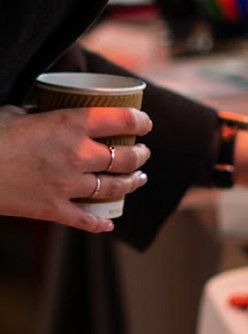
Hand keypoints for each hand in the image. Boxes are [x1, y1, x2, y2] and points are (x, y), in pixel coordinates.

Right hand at [0, 104, 151, 232]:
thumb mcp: (16, 112)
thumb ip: (39, 112)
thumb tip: (44, 109)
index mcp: (72, 124)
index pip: (124, 121)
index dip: (141, 122)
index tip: (145, 123)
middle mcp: (78, 154)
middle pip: (126, 157)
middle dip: (141, 154)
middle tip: (143, 152)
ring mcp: (68, 184)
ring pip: (114, 187)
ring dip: (131, 183)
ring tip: (139, 178)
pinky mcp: (53, 209)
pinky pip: (84, 219)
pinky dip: (99, 223)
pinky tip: (108, 224)